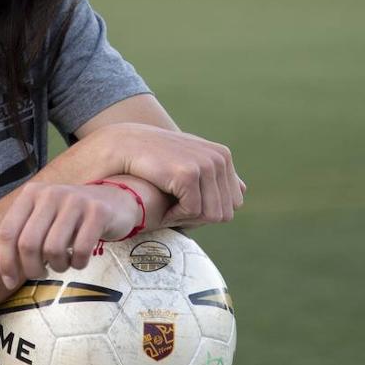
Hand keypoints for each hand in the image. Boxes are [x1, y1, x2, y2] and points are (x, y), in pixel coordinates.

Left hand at [0, 182, 140, 288]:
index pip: (7, 232)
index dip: (5, 262)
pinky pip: (80, 250)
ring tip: (62, 264)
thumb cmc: (71, 217)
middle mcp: (51, 193)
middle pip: (28, 244)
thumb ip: (15, 240)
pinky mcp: (98, 212)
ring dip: (56, 267)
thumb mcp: (41, 223)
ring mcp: (75, 201)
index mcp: (31, 194)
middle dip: (31, 269)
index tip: (10, 282)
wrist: (114, 200)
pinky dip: (78, 264)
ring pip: (53, 249)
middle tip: (40, 275)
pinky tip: (79, 260)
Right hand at [86, 123, 244, 226]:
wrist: (120, 146)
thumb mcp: (188, 161)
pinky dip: (176, 216)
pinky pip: (193, 212)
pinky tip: (161, 202)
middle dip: (199, 217)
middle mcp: (219, 158)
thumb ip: (216, 176)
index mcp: (223, 157)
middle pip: (224, 213)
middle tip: (173, 206)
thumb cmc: (152, 160)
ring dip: (187, 218)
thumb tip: (243, 190)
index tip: (183, 202)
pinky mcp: (188, 174)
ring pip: (211, 215)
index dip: (207, 210)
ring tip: (166, 203)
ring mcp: (205, 165)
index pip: (232, 204)